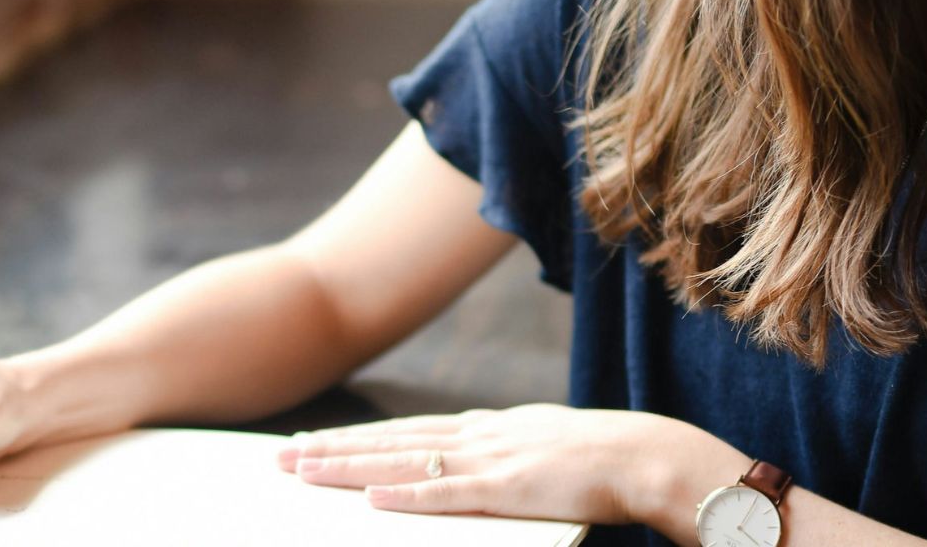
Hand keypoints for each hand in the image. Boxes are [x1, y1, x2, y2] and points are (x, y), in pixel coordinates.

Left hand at [277, 404, 688, 525]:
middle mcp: (477, 436)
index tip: (313, 442)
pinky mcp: (507, 489)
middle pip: (389, 441)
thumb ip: (500, 452)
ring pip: (403, 461)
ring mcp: (489, 460)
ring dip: (350, 467)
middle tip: (282, 457)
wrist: (644, 455)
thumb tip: (468, 462)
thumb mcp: (538, 445)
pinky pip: (446, 494)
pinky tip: (370, 497)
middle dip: (333, 449)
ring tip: (304, 471)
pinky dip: (406, 494)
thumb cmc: (598, 459)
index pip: (405, 431)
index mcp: (485, 428)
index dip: (356, 437)